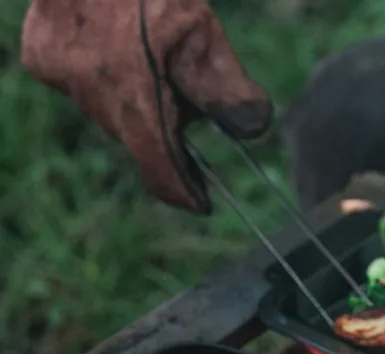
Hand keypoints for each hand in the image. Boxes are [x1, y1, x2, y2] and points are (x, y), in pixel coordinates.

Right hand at [22, 0, 271, 212]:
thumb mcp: (201, 34)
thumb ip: (227, 88)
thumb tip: (254, 129)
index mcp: (135, 102)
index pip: (161, 174)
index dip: (186, 193)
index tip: (203, 201)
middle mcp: (95, 101)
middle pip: (140, 140)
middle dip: (166, 128)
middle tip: (183, 89)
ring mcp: (65, 81)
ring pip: (112, 114)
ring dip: (136, 102)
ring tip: (150, 60)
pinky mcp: (43, 60)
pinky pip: (83, 87)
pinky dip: (105, 79)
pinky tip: (115, 48)